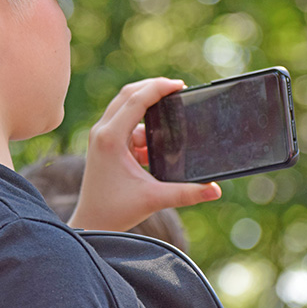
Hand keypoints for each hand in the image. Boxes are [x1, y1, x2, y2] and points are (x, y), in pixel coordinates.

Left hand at [67, 77, 221, 231]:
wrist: (91, 222)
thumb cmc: (115, 211)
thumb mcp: (154, 199)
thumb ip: (186, 193)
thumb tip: (215, 190)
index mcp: (110, 138)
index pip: (135, 100)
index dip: (158, 88)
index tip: (180, 85)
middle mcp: (102, 132)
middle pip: (128, 95)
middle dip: (152, 89)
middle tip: (177, 90)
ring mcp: (100, 136)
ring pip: (124, 107)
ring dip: (146, 108)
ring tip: (170, 117)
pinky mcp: (103, 144)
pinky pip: (124, 123)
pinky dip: (141, 126)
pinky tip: (155, 143)